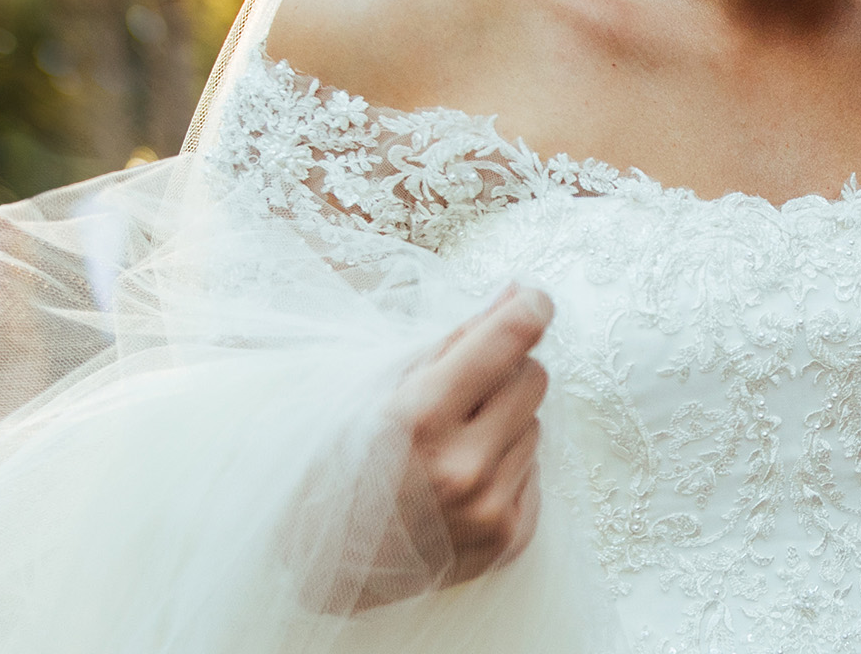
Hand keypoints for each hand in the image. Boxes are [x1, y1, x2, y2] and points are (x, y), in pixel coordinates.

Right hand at [353, 283, 551, 607]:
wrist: (324, 564)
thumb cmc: (340, 465)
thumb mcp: (377, 387)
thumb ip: (452, 341)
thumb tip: (517, 297)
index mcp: (418, 418)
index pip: (507, 339)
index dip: (529, 308)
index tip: (533, 299)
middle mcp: (461, 467)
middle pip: (533, 377)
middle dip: (506, 371)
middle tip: (466, 388)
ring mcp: (488, 509)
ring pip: (536, 425)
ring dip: (503, 423)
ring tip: (451, 446)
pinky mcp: (507, 540)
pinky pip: (536, 471)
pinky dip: (507, 466)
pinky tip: (463, 480)